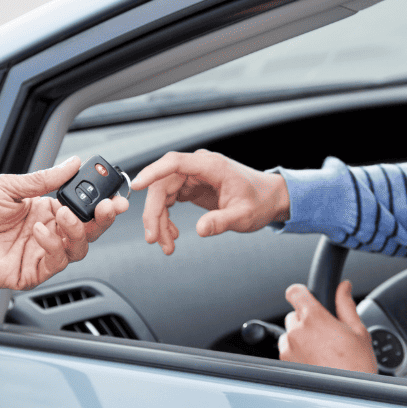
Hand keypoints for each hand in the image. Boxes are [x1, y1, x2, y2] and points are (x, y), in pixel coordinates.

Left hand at [0, 156, 128, 289]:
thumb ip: (45, 179)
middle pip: (87, 232)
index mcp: (44, 211)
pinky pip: (54, 264)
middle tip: (109, 207)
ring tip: (64, 215)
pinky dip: (53, 247)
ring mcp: (38, 255)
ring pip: (76, 250)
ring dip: (77, 232)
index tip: (114, 195)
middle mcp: (45, 233)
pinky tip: (40, 231)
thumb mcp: (9, 185)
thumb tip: (74, 163)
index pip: (83, 209)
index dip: (101, 205)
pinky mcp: (27, 274)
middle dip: (102, 220)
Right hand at [130, 150, 289, 254]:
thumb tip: (200, 230)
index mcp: (211, 165)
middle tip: (154, 239)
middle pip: (162, 183)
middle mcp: (199, 167)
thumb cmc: (260, 201)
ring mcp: (194, 175)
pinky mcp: (191, 186)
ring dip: (159, 219)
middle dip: (154, 213)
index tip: (136, 185)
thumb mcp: (243, 216)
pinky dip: (166, 217)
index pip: (174, 162)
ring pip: (162, 194)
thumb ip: (221, 222)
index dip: (152, 172)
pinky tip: (172, 233)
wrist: (270, 199)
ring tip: (166, 244)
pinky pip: (169, 199)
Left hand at [278, 280, 377, 373]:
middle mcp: (296, 332)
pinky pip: (287, 351)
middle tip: (325, 333)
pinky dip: (297, 353)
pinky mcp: (286, 364)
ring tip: (321, 350)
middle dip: (307, 320)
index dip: (300, 292)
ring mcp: (288, 349)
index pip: (295, 292)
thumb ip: (346, 304)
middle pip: (294, 315)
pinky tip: (315, 361)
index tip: (305, 295)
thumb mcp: (358, 331)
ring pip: (289, 334)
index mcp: (314, 318)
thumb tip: (343, 287)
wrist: (348, 396)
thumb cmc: (357, 366)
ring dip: (300, 337)